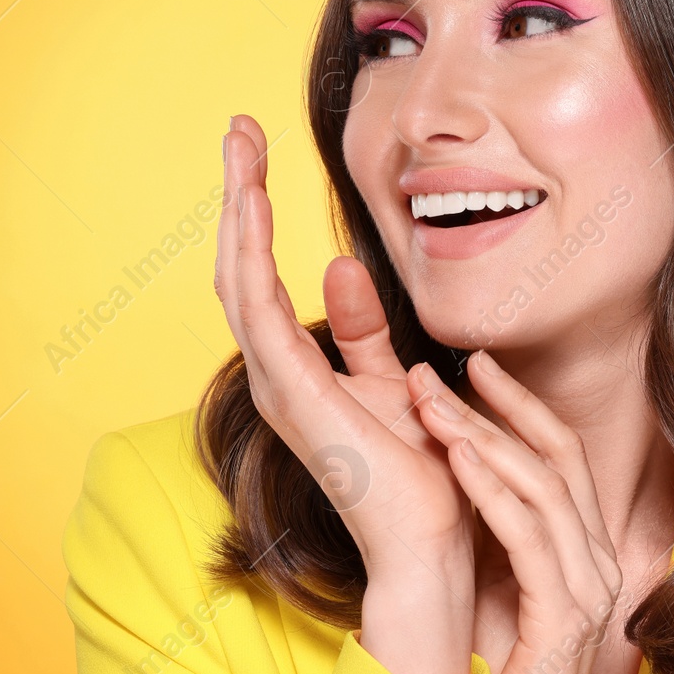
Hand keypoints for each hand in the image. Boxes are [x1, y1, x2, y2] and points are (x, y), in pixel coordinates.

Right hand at [215, 113, 471, 582]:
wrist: (436, 546)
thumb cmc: (423, 475)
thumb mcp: (396, 384)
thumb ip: (365, 333)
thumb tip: (343, 266)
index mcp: (298, 371)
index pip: (262, 276)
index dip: (256, 213)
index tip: (259, 152)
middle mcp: (277, 374)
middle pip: (239, 268)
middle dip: (238, 194)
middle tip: (239, 128)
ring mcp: (279, 386)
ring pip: (238, 280)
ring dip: (237, 209)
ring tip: (241, 146)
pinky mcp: (294, 396)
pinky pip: (259, 312)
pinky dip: (252, 255)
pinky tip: (255, 205)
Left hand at [412, 351, 622, 673]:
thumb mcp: (494, 591)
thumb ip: (493, 539)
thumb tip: (456, 474)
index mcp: (583, 553)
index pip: (561, 457)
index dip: (520, 405)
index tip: (473, 364)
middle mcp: (598, 563)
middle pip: (558, 458)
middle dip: (499, 405)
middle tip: (441, 367)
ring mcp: (589, 590)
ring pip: (543, 488)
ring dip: (482, 438)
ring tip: (430, 404)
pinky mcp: (566, 620)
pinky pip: (529, 537)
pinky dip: (491, 491)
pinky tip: (454, 461)